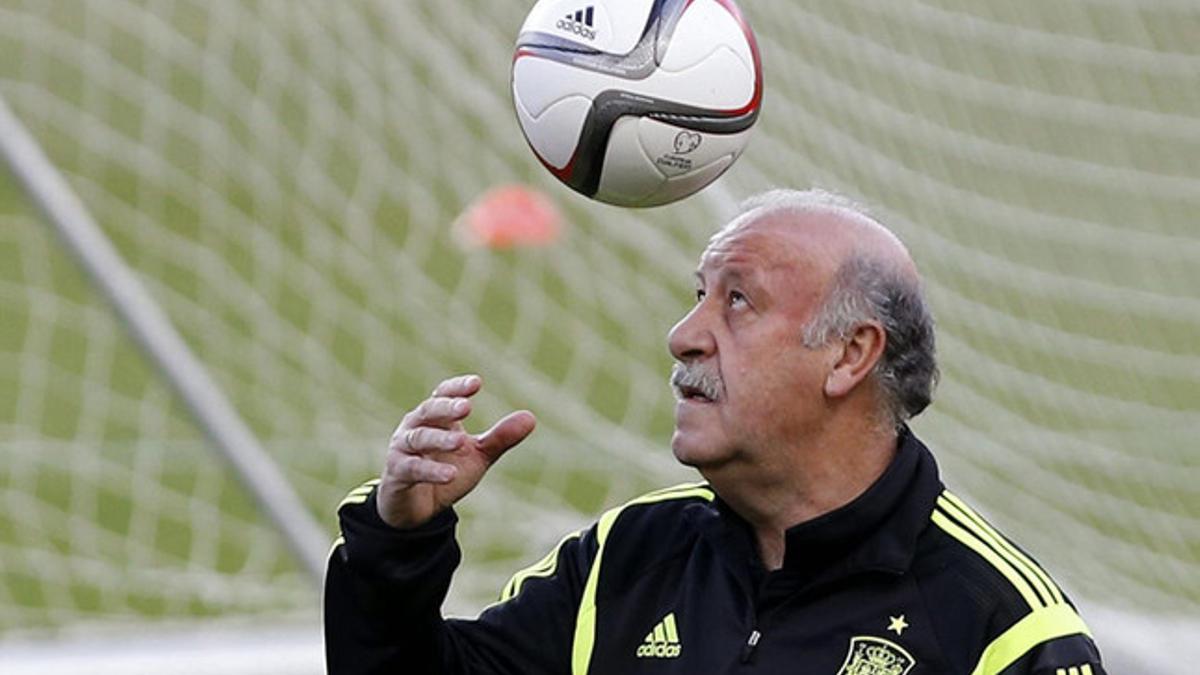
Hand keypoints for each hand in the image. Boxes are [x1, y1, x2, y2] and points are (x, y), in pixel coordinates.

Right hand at [376, 374, 535, 528]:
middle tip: (466, 407)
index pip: (443, 394)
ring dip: (440, 439)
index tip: (477, 383)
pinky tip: (450, 474)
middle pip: (428, 410)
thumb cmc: (446, 469)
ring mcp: (403, 450)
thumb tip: (531, 418)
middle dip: (447, 408)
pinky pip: (412, 469)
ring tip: (460, 442)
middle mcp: (415, 427)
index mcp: (435, 418)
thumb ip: (500, 438)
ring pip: (419, 438)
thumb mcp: (477, 455)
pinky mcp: (398, 474)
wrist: (417, 507)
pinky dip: (431, 471)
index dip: (457, 388)